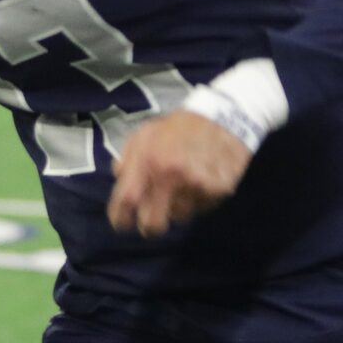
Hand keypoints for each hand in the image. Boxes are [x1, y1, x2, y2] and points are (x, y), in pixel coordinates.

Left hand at [107, 110, 251, 237]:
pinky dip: (199, 200)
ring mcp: (196, 184)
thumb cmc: (179, 126)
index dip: (120, 219)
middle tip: (152, 219)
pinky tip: (201, 181)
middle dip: (149, 226)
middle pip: (153, 224)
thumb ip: (127, 157)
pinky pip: (202, 208)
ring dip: (178, 207)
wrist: (224, 116)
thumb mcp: (145, 133)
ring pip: (180, 216)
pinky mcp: (219, 190)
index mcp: (148, 160)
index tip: (122, 224)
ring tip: (184, 185)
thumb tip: (118, 178)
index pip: (126, 202)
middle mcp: (171, 175)